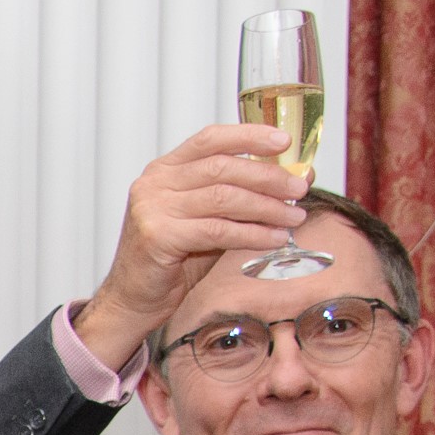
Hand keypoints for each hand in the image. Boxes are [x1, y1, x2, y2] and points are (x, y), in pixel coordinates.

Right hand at [72, 124, 317, 361]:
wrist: (135, 298)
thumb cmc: (174, 258)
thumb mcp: (211, 218)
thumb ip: (244, 196)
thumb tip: (297, 177)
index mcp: (165, 169)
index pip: (211, 139)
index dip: (250, 135)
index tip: (285, 142)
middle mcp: (155, 183)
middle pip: (223, 167)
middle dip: (269, 177)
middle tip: (299, 189)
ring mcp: (152, 208)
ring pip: (224, 198)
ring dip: (266, 207)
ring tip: (293, 217)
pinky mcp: (157, 236)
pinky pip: (217, 231)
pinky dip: (252, 234)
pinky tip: (273, 239)